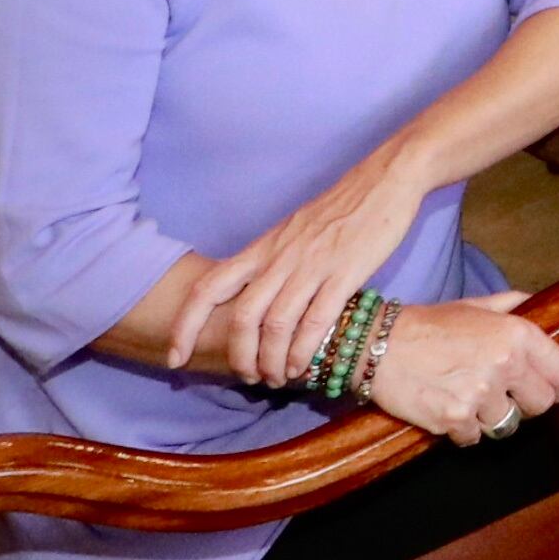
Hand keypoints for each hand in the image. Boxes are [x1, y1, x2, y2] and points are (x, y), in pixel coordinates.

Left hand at [170, 144, 429, 385]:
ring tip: (275, 378)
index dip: (185, 326)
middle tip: (246, 377)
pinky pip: (316, 321)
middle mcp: (279, 259)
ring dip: (270, 360)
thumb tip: (254, 296)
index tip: (175, 358)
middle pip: (242, 317)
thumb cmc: (339, 209)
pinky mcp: (345, 274)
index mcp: (261, 248)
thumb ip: (270, 262)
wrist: (383, 181)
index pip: (207, 288)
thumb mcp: (291, 232)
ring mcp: (312, 267)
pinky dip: (302, 350)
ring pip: (276, 325)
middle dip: (238, 356)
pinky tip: (301, 366)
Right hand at [358, 299, 558, 446]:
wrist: (375, 344)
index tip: (544, 386)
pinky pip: (474, 437)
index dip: (557, 383)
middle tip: (506, 397)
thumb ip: (514, 306)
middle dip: (526, 404)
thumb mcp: (475, 305)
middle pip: (542, 404)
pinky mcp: (454, 419)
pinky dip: (463, 429)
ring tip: (470, 399)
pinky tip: (449, 409)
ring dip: (491, 418)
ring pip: (507, 424)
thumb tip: (545, 305)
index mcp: (517, 335)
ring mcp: (480, 395)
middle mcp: (504, 365)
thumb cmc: (428, 325)